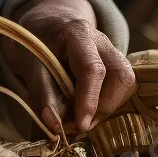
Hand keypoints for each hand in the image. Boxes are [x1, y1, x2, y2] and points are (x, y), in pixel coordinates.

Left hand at [7, 0, 134, 134]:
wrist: (48, 30)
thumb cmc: (39, 48)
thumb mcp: (32, 68)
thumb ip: (43, 96)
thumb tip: (55, 126)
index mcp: (78, 35)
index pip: (92, 69)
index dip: (88, 101)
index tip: (80, 126)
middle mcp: (102, 41)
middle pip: (120, 76)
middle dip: (103, 108)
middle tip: (80, 125)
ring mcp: (114, 51)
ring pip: (126, 83)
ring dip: (106, 108)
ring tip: (82, 119)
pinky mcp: (117, 63)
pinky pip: (121, 87)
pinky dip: (106, 104)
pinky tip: (88, 109)